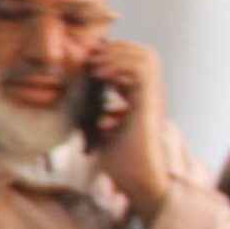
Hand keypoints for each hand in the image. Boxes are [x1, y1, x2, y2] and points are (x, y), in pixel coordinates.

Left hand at [83, 39, 172, 220]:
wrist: (138, 179)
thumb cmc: (121, 162)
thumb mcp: (102, 132)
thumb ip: (95, 116)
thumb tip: (77, 109)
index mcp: (140, 98)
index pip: (133, 61)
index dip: (112, 55)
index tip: (88, 62)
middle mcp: (150, 94)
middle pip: (143, 53)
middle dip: (115, 49)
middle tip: (91, 60)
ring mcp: (152, 97)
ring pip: (147, 56)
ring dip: (118, 55)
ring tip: (96, 66)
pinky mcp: (149, 103)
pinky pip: (143, 70)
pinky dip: (120, 65)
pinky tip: (101, 75)